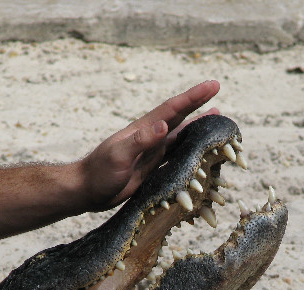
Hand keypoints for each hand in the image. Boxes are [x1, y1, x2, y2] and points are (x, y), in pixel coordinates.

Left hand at [78, 80, 219, 210]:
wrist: (87, 190)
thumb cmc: (99, 172)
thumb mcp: (118, 155)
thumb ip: (140, 140)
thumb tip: (164, 125)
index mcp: (143, 130)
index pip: (172, 109)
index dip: (193, 97)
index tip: (212, 85)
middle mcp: (150, 137)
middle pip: (179, 117)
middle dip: (198, 103)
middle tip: (217, 89)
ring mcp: (152, 152)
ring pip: (181, 135)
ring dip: (197, 125)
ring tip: (215, 117)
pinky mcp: (152, 167)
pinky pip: (176, 156)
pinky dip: (190, 150)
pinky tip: (199, 150)